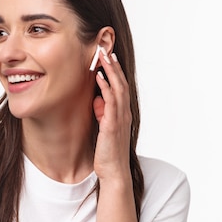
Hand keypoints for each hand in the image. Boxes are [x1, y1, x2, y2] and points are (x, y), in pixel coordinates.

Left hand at [92, 48, 131, 181]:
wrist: (114, 172)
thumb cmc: (108, 152)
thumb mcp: (104, 127)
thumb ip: (102, 112)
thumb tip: (97, 100)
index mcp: (122, 113)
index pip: (120, 86)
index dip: (115, 70)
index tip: (108, 55)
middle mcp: (124, 113)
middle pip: (121, 83)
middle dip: (113, 65)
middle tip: (106, 48)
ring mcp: (119, 118)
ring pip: (118, 89)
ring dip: (111, 71)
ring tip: (103, 56)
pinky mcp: (112, 125)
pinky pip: (110, 103)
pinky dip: (105, 89)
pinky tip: (100, 78)